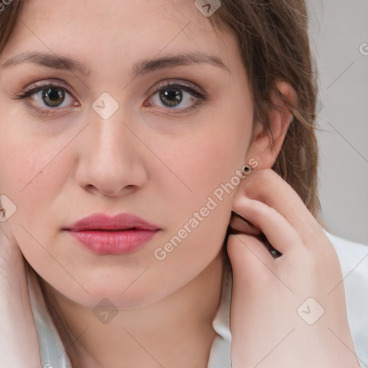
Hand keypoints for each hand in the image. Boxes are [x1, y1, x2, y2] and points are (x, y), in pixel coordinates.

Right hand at [227, 168, 359, 367]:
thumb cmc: (282, 344)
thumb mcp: (252, 283)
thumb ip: (241, 242)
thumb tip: (235, 229)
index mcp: (306, 241)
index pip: (267, 186)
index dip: (235, 190)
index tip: (214, 202)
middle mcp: (317, 243)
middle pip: (277, 191)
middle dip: (247, 195)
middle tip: (221, 214)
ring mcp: (316, 256)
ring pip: (279, 211)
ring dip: (252, 213)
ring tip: (229, 229)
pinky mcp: (309, 270)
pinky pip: (283, 233)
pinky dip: (261, 230)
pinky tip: (245, 246)